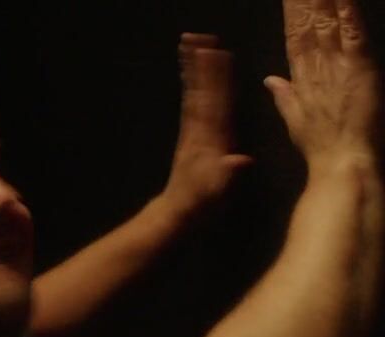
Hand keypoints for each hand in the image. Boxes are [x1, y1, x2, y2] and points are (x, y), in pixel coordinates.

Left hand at [161, 33, 252, 216]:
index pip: (216, 102)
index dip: (217, 78)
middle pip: (202, 91)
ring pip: (195, 95)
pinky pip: (191, 107)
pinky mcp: (190, 138)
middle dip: (201, 66)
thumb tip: (241, 160)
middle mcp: (200, 131)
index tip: (216, 55)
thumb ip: (229, 173)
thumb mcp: (220, 190)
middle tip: (196, 40)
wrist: (179, 212)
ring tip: (190, 48)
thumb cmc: (203, 202)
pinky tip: (190, 78)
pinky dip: (192, 89)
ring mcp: (193, 133)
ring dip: (194, 71)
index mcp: (211, 139)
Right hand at [265, 0, 380, 168]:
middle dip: (304, 2)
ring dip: (323, 1)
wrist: (339, 161)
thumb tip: (269, 80)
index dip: (292, 15)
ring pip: (328, 24)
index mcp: (301, 79)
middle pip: (308, 25)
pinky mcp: (359, 68)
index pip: (295, 39)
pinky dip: (349, 14)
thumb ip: (284, 96)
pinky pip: (353, 35)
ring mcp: (336, 66)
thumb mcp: (296, 120)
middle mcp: (316, 67)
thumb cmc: (321, 147)